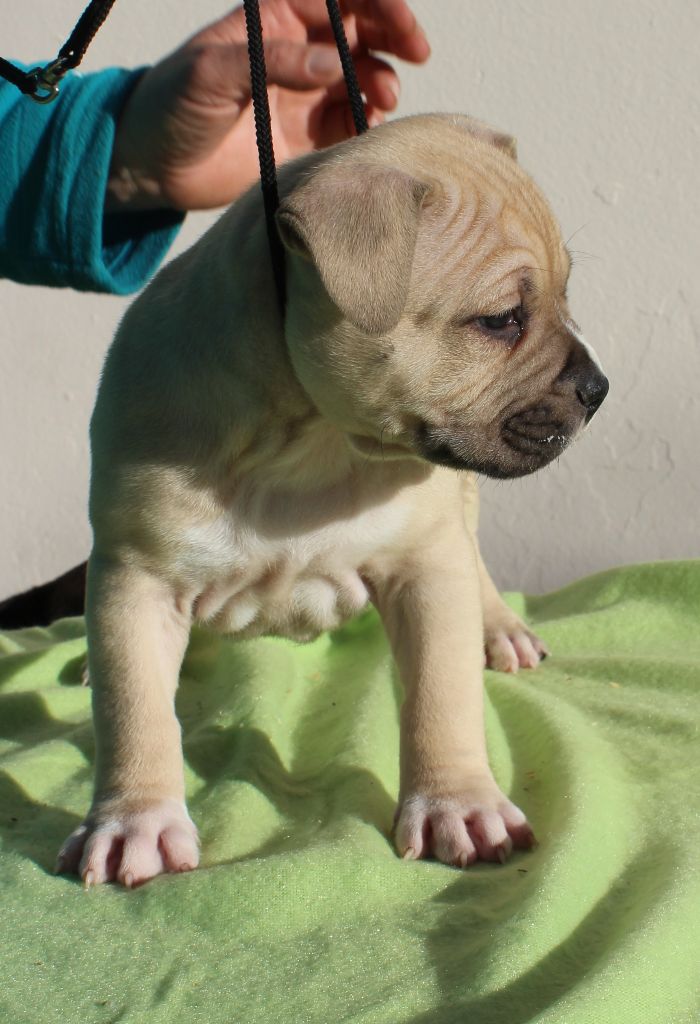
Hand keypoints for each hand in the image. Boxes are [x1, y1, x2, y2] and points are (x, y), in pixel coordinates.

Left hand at [106, 0, 429, 210]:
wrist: (154, 166)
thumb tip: (335, 65)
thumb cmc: (171, 105)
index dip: (375, 4)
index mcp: (274, 19)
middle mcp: (297, 53)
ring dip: (383, 84)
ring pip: (363, 79)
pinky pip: (351, 126)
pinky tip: (371, 128)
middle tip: (415, 55)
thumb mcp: (214, 71)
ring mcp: (305, 96)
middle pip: (360, 33)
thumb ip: (274, 62)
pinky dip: (368, 125)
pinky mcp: (307, 139)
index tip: (401, 25)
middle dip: (393, 38)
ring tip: (383, 101)